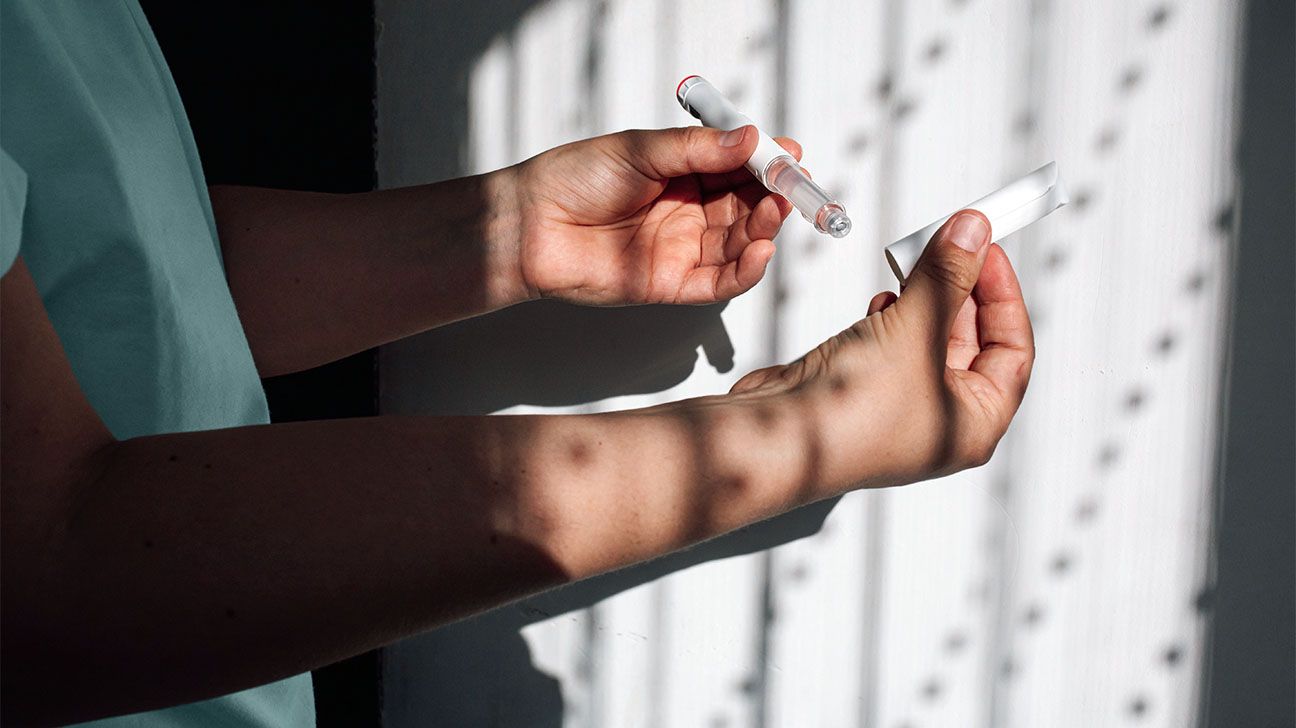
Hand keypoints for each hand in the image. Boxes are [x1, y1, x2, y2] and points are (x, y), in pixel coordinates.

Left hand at [511, 126, 799, 304]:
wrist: (530, 224)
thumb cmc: (573, 179)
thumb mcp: (640, 150)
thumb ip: (697, 150)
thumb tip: (750, 138)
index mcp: (683, 173)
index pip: (739, 168)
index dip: (767, 163)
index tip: (791, 155)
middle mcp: (688, 212)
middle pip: (747, 207)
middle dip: (774, 197)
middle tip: (791, 187)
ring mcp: (681, 248)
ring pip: (738, 245)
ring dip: (764, 230)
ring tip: (776, 213)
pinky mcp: (670, 284)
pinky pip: (719, 282)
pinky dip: (745, 270)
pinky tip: (761, 251)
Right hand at [729, 210, 1033, 489]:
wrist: (776, 438)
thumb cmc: (849, 420)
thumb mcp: (915, 332)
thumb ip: (947, 278)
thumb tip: (972, 235)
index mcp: (974, 425)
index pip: (1014, 351)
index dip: (1005, 296)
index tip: (987, 253)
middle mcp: (940, 421)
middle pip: (971, 341)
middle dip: (960, 290)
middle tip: (952, 244)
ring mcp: (898, 407)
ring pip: (928, 339)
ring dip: (923, 298)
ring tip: (914, 263)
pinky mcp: (861, 391)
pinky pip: (891, 345)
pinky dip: (891, 316)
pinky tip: (883, 299)